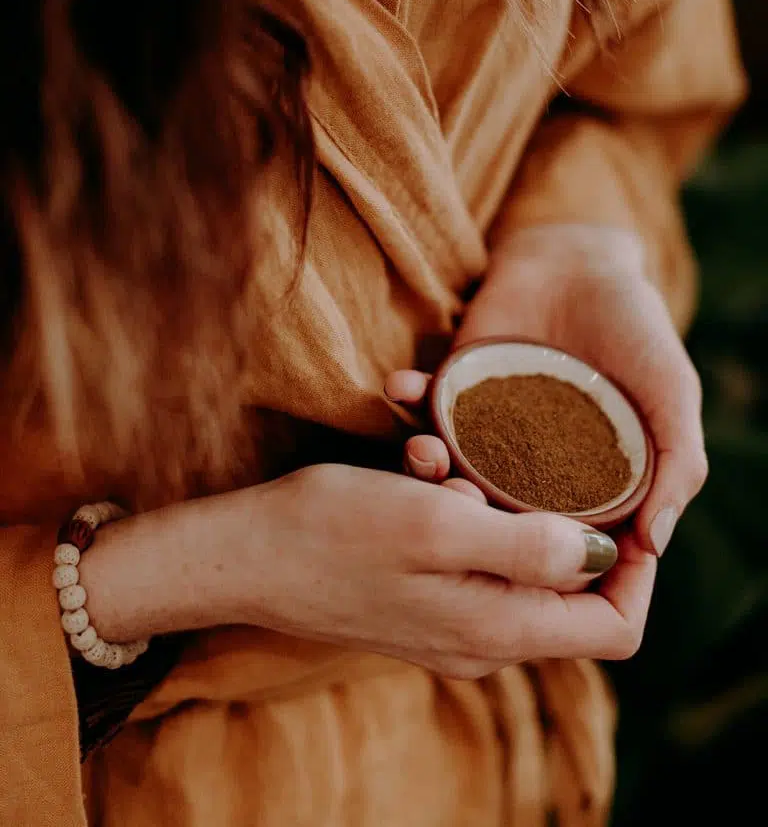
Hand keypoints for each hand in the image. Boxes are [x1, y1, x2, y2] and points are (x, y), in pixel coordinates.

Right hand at [232, 463, 651, 674]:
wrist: (243, 553)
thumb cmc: (331, 531)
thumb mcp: (434, 524)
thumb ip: (528, 547)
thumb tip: (606, 553)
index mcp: (499, 629)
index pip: (616, 627)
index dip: (637, 567)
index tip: (619, 497)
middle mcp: (485, 638)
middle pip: (571, 587)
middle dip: (549, 508)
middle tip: (503, 453)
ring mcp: (453, 620)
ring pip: (515, 554)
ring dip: (492, 493)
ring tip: (434, 451)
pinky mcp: (424, 596)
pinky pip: (470, 547)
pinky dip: (457, 501)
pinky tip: (414, 461)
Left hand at [391, 224, 705, 558]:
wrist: (584, 261)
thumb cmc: (637, 330)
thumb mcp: (672, 394)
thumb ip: (677, 464)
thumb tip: (654, 547)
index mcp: (580, 489)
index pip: (557, 542)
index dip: (541, 559)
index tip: (521, 558)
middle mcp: (529, 471)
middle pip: (490, 513)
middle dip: (467, 515)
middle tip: (457, 501)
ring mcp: (486, 430)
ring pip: (449, 466)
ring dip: (426, 463)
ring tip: (424, 449)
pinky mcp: (456, 387)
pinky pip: (425, 404)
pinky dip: (408, 397)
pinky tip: (402, 386)